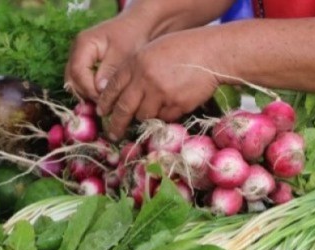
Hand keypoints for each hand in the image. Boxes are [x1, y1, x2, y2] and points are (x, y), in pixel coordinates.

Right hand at [64, 15, 153, 101]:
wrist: (136, 27)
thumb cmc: (131, 37)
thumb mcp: (123, 53)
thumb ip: (109, 71)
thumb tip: (99, 90)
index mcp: (83, 43)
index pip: (77, 72)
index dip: (89, 88)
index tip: (104, 99)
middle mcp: (76, 50)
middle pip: (72, 79)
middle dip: (87, 93)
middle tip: (105, 103)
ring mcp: (78, 58)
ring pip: (75, 83)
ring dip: (88, 94)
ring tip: (106, 101)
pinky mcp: (84, 64)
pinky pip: (81, 81)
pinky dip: (90, 90)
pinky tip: (104, 96)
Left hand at [96, 28, 221, 140]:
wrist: (211, 53)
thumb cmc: (182, 50)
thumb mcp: (151, 51)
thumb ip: (135, 70)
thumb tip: (119, 95)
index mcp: (135, 63)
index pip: (112, 88)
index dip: (105, 103)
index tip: (102, 112)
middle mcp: (145, 79)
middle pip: (123, 109)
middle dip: (116, 124)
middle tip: (112, 134)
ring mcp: (160, 93)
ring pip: (144, 116)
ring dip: (146, 115)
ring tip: (155, 106)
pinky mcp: (176, 105)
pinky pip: (163, 118)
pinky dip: (165, 114)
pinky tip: (172, 102)